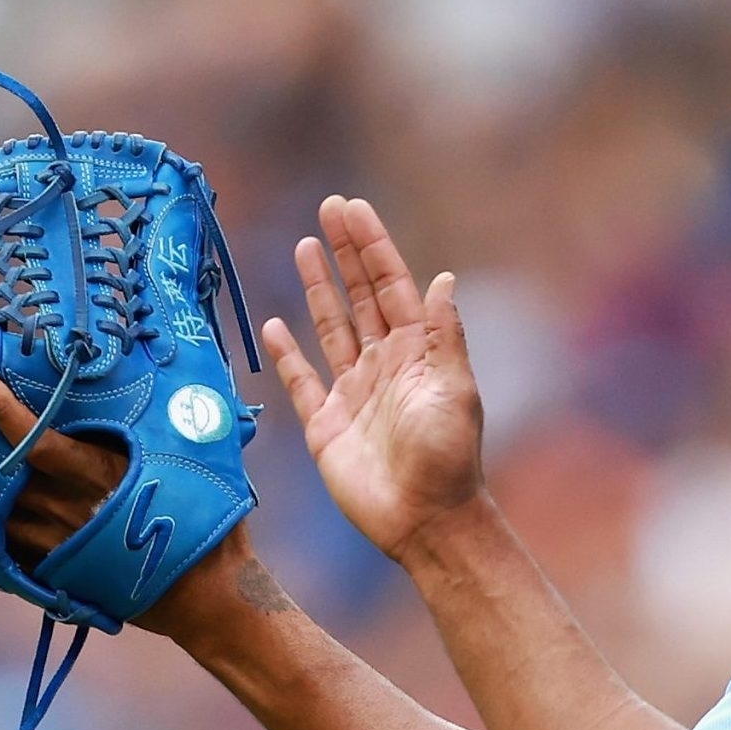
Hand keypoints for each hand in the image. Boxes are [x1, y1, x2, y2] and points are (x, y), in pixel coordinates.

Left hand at [0, 368, 256, 639]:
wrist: (206, 594)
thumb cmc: (206, 522)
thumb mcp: (189, 463)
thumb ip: (162, 428)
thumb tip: (163, 386)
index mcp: (99, 475)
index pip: (38, 440)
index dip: (3, 411)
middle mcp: (69, 508)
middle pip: (3, 475)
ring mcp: (57, 544)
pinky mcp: (56, 573)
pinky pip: (7, 550)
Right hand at [262, 197, 485, 564]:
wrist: (424, 521)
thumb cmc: (447, 458)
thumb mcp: (455, 391)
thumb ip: (444, 336)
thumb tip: (443, 278)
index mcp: (417, 353)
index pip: (392, 286)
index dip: (372, 247)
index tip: (352, 209)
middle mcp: (384, 365)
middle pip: (360, 297)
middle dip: (346, 253)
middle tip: (328, 208)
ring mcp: (353, 393)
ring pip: (331, 328)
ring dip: (319, 288)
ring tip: (304, 246)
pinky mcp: (326, 425)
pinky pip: (301, 381)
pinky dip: (288, 353)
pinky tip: (275, 323)